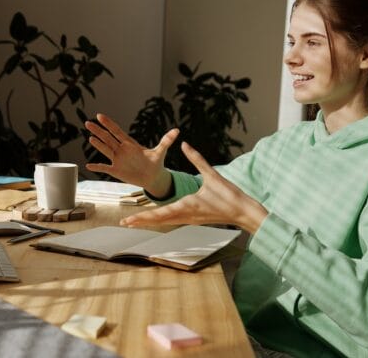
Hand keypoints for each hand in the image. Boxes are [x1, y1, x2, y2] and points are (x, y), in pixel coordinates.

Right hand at [84, 113, 178, 197]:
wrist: (153, 177)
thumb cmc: (156, 163)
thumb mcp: (160, 152)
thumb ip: (166, 141)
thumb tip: (177, 130)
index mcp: (130, 144)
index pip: (117, 131)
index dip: (109, 124)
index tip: (99, 115)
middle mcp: (121, 150)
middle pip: (108, 138)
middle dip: (98, 131)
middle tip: (87, 123)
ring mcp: (118, 160)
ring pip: (105, 150)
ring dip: (97, 144)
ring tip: (90, 137)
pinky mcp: (116, 171)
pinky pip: (105, 168)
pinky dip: (97, 167)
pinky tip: (88, 165)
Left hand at [120, 142, 267, 233]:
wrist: (243, 213)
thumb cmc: (230, 196)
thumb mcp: (212, 175)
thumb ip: (197, 159)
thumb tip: (185, 144)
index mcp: (187, 206)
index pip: (160, 213)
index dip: (143, 216)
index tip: (129, 219)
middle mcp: (185, 215)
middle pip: (158, 221)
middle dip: (141, 222)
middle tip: (123, 223)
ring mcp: (189, 219)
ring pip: (165, 222)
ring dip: (149, 222)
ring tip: (134, 223)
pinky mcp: (193, 219)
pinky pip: (172, 221)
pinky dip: (161, 221)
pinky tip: (155, 220)